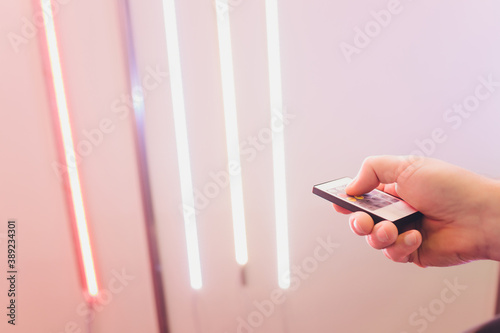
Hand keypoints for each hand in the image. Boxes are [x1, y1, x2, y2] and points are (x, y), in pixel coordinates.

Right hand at [334, 155, 499, 266]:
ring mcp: (403, 231)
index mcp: (393, 189)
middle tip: (363, 220)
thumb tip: (350, 187)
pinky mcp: (412, 251)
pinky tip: (416, 237)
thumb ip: (372, 170)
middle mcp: (396, 210)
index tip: (339, 203)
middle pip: (361, 219)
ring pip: (373, 239)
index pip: (362, 194)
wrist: (480, 217)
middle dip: (357, 221)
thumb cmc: (451, 187)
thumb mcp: (407, 166)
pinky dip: (401, 246)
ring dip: (379, 235)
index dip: (348, 199)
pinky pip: (392, 253)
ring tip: (393, 229)